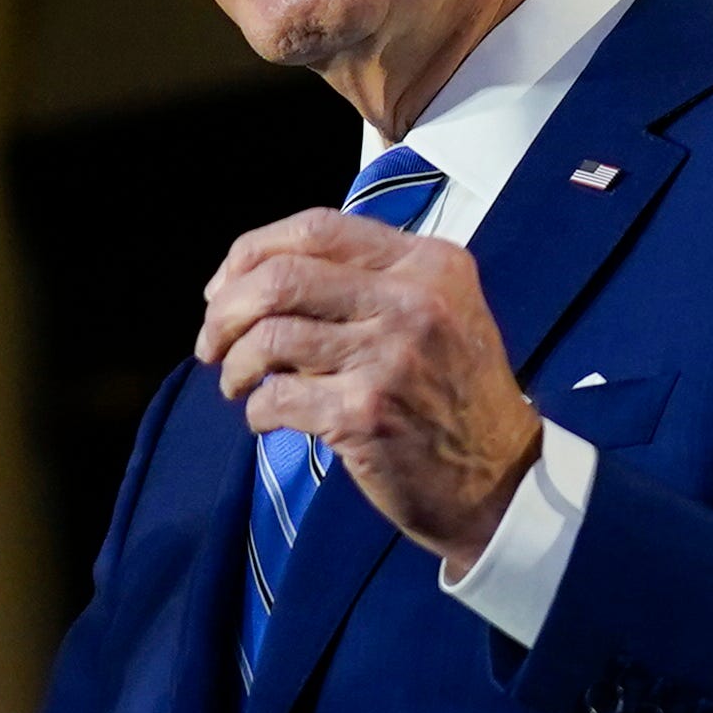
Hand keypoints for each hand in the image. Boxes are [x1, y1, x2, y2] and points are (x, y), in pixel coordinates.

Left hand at [199, 210, 541, 576]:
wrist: (501, 484)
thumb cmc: (456, 399)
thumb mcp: (438, 314)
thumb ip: (369, 282)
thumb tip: (255, 276)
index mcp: (430, 265)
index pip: (318, 228)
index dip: (253, 251)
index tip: (226, 287)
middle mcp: (415, 302)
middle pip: (281, 277)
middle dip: (226, 309)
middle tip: (212, 341)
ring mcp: (391, 357)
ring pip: (269, 337)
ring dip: (234, 363)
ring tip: (236, 383)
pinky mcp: (367, 413)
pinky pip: (277, 397)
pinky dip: (256, 409)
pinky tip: (265, 419)